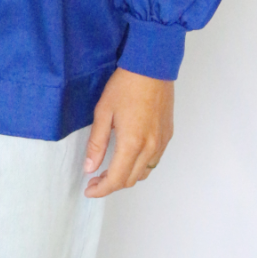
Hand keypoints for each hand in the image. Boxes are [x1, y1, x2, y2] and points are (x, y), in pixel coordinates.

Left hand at [83, 68, 173, 196]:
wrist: (151, 68)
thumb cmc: (124, 86)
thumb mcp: (103, 112)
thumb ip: (96, 143)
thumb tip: (90, 168)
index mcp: (132, 144)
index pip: (117, 180)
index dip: (101, 189)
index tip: (89, 189)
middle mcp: (150, 148)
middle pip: (131, 180)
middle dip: (111, 184)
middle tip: (95, 178)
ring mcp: (162, 143)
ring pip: (144, 172)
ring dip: (127, 176)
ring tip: (110, 169)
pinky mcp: (167, 135)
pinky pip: (154, 160)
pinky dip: (140, 166)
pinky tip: (129, 156)